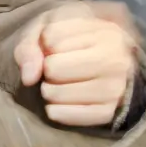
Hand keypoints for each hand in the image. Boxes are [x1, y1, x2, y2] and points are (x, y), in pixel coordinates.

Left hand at [14, 1, 137, 126]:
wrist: (108, 65)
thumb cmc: (73, 43)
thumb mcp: (50, 30)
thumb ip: (30, 46)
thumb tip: (28, 79)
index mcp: (105, 33)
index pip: (51, 39)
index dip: (46, 44)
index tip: (59, 47)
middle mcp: (116, 61)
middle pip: (53, 68)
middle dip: (47, 69)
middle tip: (59, 69)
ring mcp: (115, 89)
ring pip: (56, 94)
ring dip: (50, 90)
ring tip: (63, 84)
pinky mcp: (108, 113)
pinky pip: (65, 116)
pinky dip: (55, 111)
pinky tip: (61, 103)